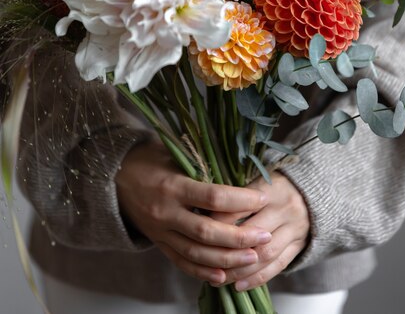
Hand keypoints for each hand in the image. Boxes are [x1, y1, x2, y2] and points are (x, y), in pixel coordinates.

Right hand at [116, 140, 271, 284]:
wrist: (114, 177)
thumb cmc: (149, 160)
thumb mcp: (174, 156)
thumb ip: (202, 168)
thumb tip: (238, 177)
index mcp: (173, 185)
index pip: (213, 196)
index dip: (241, 199)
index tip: (262, 198)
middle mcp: (167, 212)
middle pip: (207, 232)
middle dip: (239, 237)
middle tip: (264, 236)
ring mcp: (161, 231)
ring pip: (196, 253)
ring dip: (226, 259)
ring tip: (252, 258)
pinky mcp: (158, 242)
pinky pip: (181, 262)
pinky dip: (202, 271)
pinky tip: (222, 276)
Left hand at [211, 172, 309, 290]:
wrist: (314, 192)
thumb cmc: (276, 186)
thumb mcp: (259, 180)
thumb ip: (237, 195)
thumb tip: (204, 212)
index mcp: (271, 189)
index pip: (241, 207)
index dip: (219, 220)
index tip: (199, 229)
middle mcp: (285, 209)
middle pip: (253, 234)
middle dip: (227, 250)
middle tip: (204, 259)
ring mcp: (295, 229)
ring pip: (264, 254)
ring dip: (240, 270)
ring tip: (219, 278)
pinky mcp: (299, 246)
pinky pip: (278, 266)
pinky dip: (257, 278)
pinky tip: (239, 285)